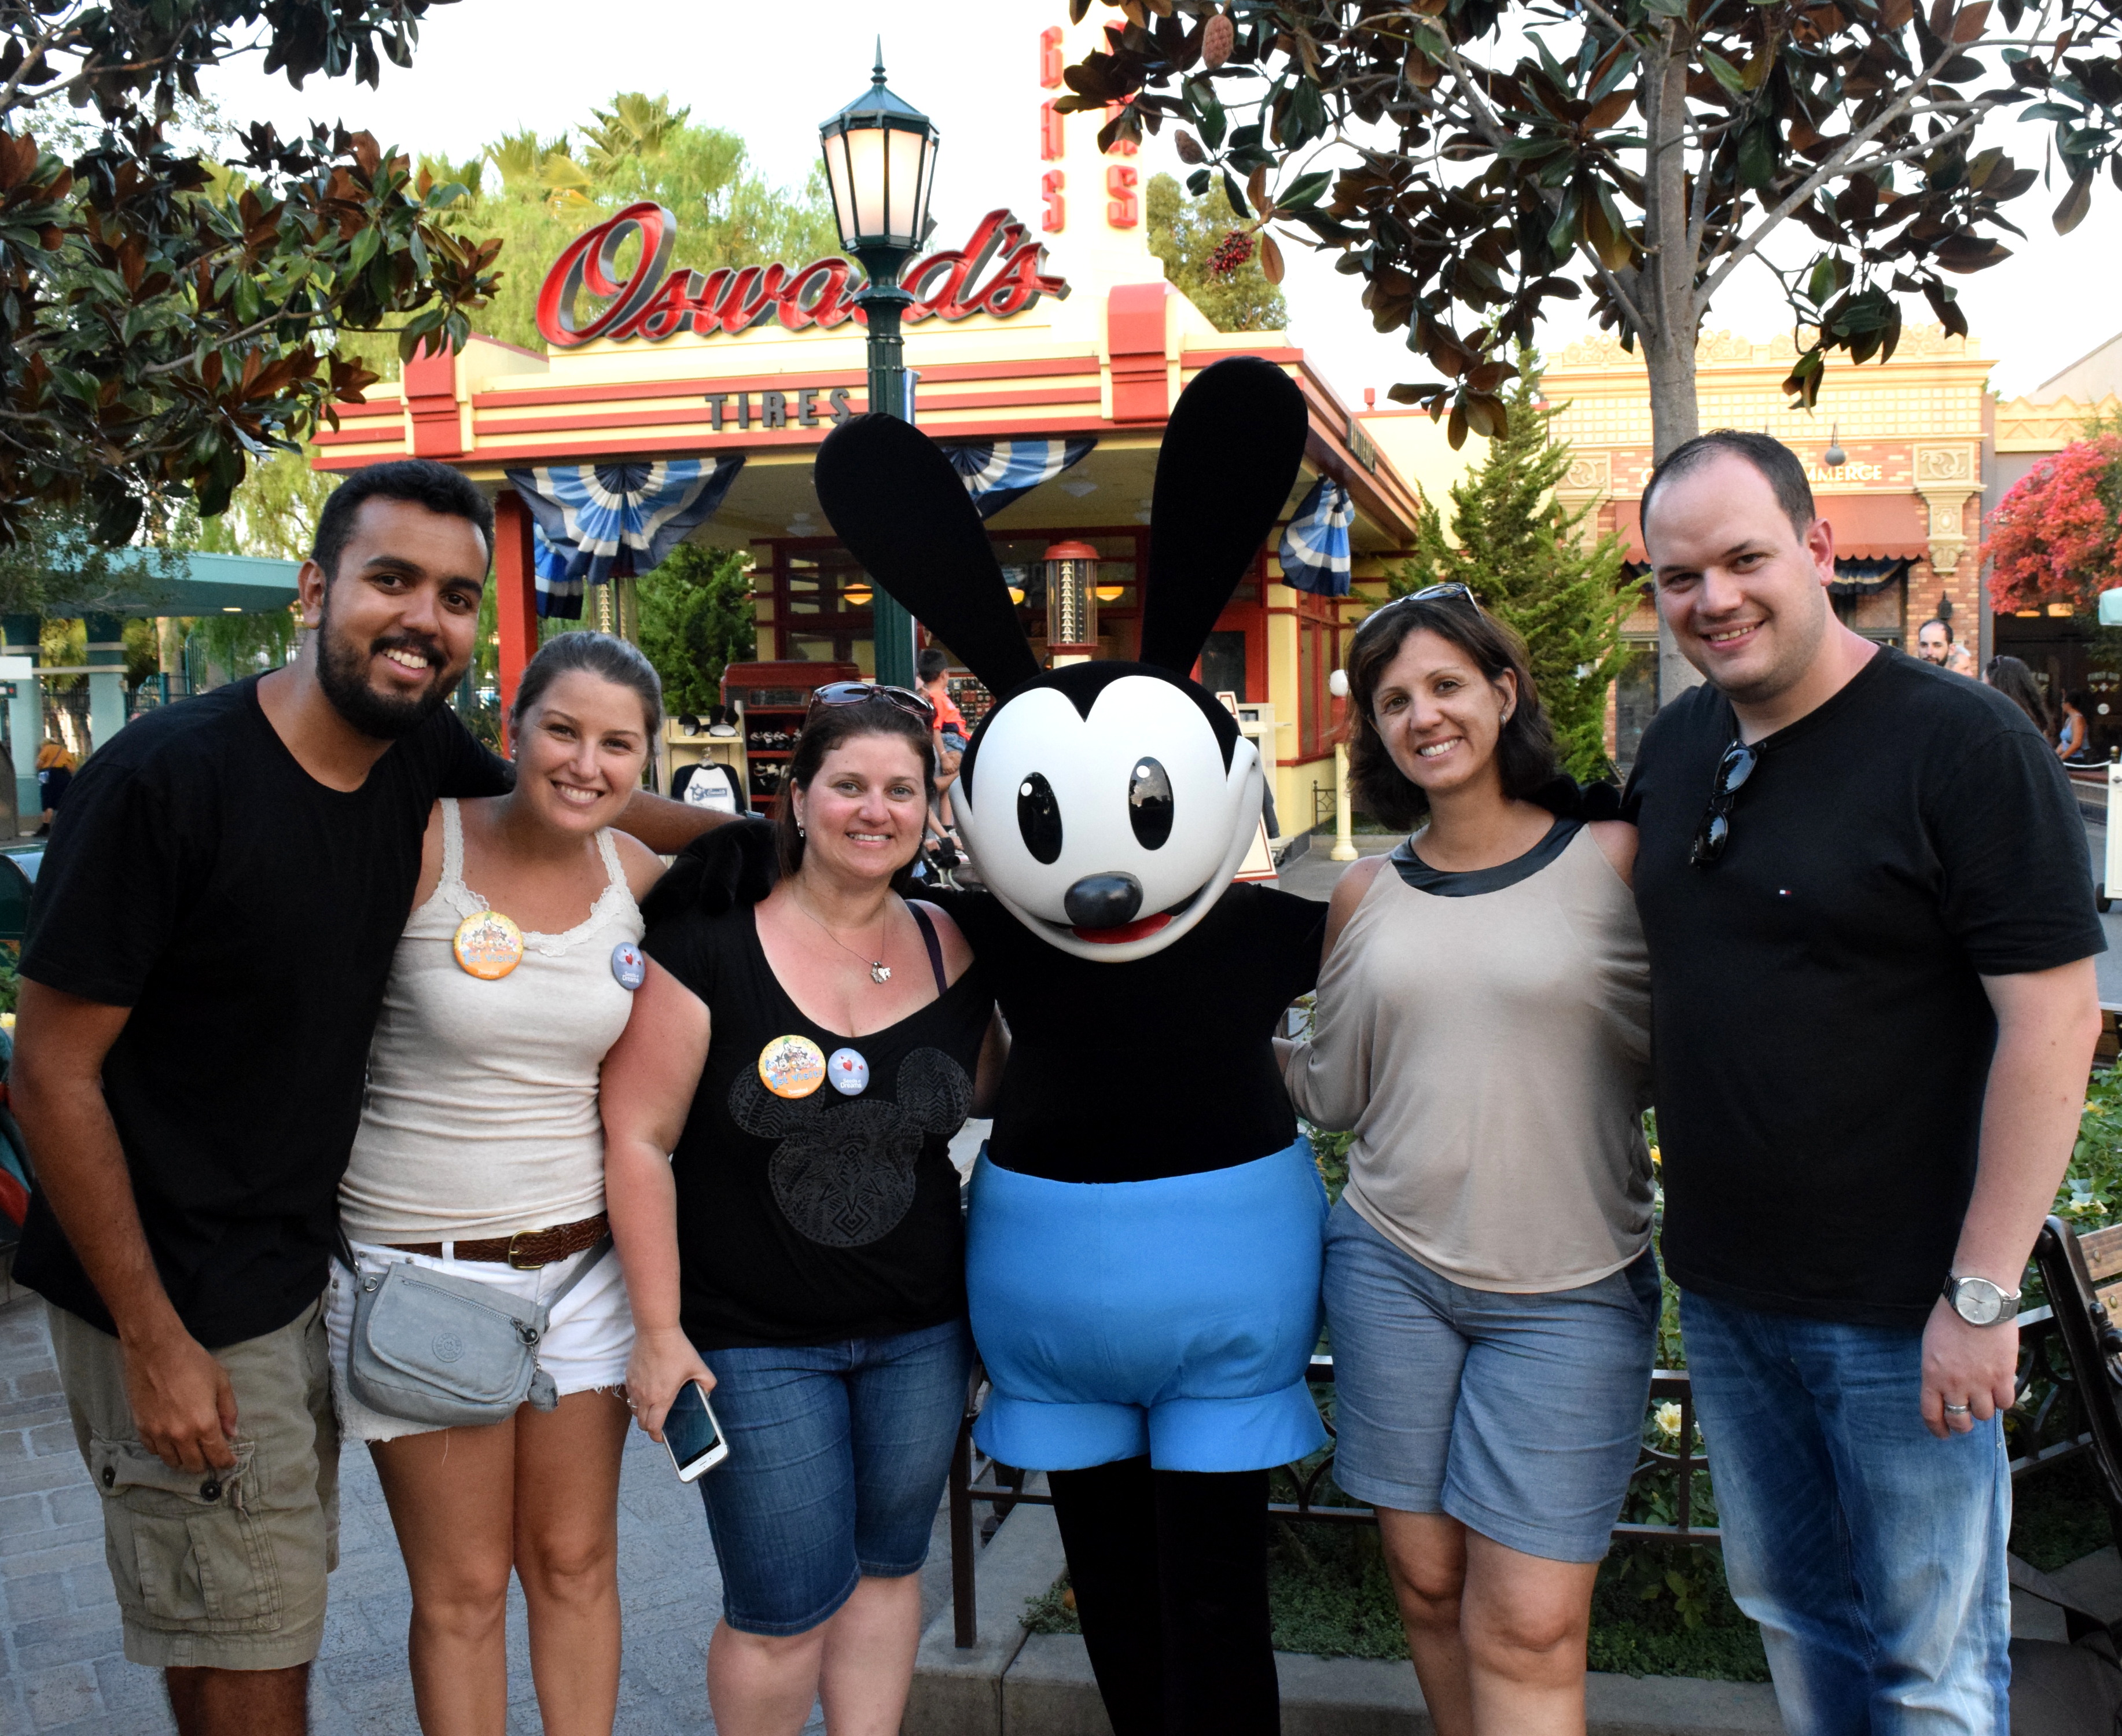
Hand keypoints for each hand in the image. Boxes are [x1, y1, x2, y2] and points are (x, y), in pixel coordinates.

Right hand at [119, 1324, 236, 1471]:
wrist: (155, 1350)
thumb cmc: (192, 1362)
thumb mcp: (220, 1382)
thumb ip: (228, 1411)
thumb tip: (232, 1433)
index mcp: (204, 1423)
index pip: (217, 1456)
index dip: (225, 1462)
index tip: (229, 1462)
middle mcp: (180, 1434)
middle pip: (194, 1464)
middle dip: (205, 1464)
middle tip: (210, 1456)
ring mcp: (158, 1433)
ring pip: (172, 1462)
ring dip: (184, 1460)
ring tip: (191, 1451)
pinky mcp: (142, 1428)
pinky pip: (153, 1450)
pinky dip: (164, 1451)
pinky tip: (171, 1442)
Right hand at [625, 1324, 715, 1442]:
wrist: (655, 1330)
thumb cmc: (677, 1348)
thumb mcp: (698, 1366)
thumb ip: (708, 1383)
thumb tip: (707, 1394)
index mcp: (662, 1397)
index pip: (653, 1427)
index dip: (657, 1437)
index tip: (663, 1437)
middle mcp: (645, 1395)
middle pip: (642, 1424)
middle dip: (651, 1427)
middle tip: (660, 1423)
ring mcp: (634, 1387)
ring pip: (634, 1410)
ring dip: (643, 1414)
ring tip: (654, 1408)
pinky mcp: (628, 1377)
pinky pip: (630, 1396)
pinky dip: (637, 1400)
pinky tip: (648, 1391)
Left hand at [1920, 1295, 2019, 1439]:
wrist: (1976, 1303)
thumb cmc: (1950, 1318)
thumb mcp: (1931, 1346)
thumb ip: (1938, 1370)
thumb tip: (1945, 1387)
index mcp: (1932, 1376)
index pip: (1931, 1414)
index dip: (1938, 1428)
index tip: (1943, 1433)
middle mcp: (1954, 1384)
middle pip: (1960, 1421)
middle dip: (1962, 1425)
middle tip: (1966, 1421)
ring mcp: (1980, 1383)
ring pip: (1984, 1414)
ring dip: (1984, 1409)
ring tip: (1984, 1398)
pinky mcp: (2003, 1377)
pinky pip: (2006, 1403)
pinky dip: (2003, 1400)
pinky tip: (2000, 1390)